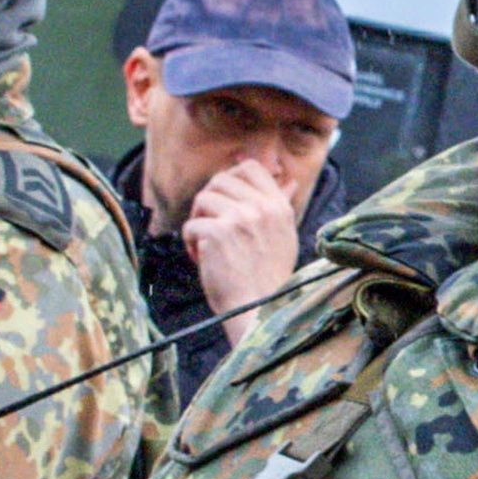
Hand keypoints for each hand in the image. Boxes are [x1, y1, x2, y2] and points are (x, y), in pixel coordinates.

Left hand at [182, 151, 308, 316]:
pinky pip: (191, 225)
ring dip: (199, 221)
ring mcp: (238, 219)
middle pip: (221, 180)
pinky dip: (191, 243)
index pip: (251, 168)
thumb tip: (286, 178)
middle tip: (211, 224)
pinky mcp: (216, 234)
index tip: (224, 196)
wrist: (259, 310)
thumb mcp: (284, 236)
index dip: (232, 176)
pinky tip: (203, 260)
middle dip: (210, 200)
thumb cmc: (270, 278)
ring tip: (207, 244)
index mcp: (278, 206)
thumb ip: (280, 204)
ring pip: (203, 199)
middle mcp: (260, 208)